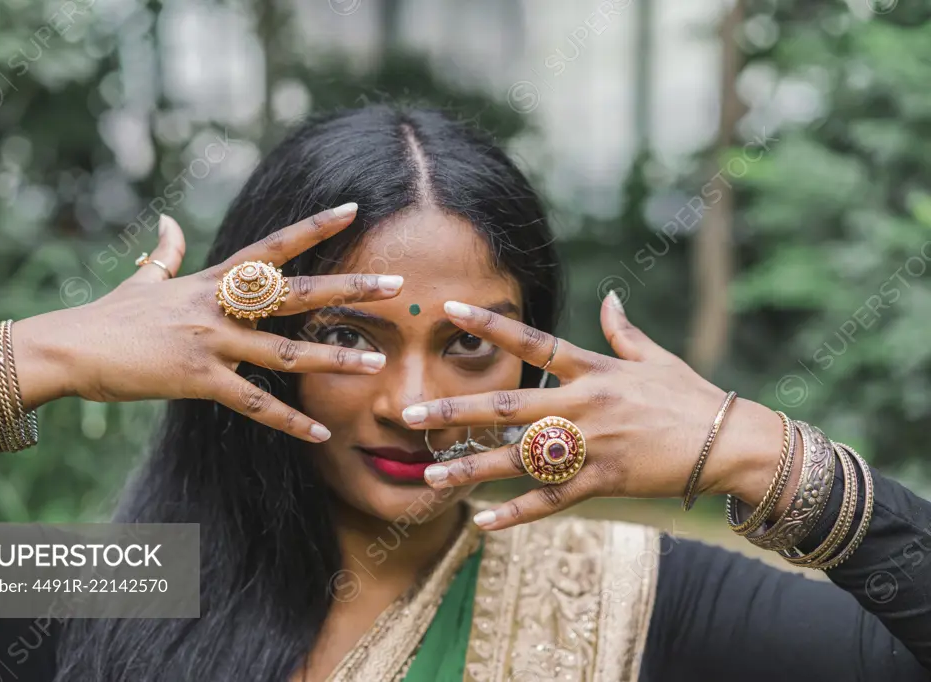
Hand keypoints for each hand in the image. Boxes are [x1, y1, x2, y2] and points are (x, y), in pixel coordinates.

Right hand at [12, 204, 402, 442]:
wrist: (69, 348)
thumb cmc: (109, 317)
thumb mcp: (143, 280)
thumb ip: (165, 253)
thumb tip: (167, 222)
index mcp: (212, 279)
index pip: (274, 246)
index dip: (314, 227)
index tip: (353, 210)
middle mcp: (219, 304)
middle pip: (296, 293)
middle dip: (347, 289)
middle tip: (395, 285)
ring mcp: (210, 341)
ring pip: (285, 351)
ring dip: (333, 359)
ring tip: (377, 362)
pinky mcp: (198, 379)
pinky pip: (253, 404)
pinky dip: (288, 421)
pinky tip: (319, 434)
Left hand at [401, 293, 785, 529]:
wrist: (730, 441)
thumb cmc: (692, 396)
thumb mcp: (656, 358)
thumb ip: (623, 331)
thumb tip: (611, 297)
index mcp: (593, 369)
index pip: (532, 342)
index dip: (490, 326)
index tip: (448, 310)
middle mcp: (584, 405)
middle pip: (509, 406)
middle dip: (456, 412)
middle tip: (410, 416)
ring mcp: (592, 446)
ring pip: (520, 459)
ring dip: (472, 468)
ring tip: (430, 477)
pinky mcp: (603, 482)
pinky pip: (552, 501)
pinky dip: (517, 513)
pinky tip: (481, 522)